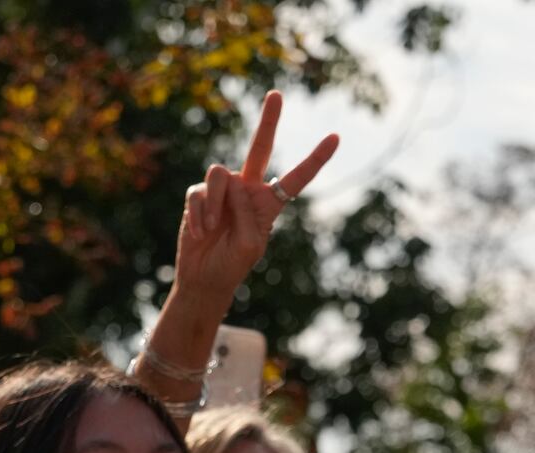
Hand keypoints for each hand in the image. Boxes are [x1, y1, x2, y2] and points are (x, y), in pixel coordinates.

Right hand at [171, 91, 339, 304]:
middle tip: (276, 94)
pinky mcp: (199, 193)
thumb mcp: (249, 245)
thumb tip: (233, 185)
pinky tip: (201, 232)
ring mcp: (224, 190)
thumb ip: (247, 215)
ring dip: (215, 204)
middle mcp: (248, 189)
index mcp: (269, 204)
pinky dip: (199, 214)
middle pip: (259, 148)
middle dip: (269, 121)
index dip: (315, 159)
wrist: (204, 277)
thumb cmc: (232, 264)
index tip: (335, 137)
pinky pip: (199, 192)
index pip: (295, 178)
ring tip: (212, 228)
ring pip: (220, 175)